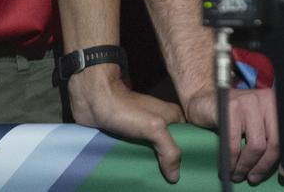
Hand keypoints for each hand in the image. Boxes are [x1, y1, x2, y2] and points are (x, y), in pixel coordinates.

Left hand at [68, 70, 183, 183]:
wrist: (91, 99)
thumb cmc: (125, 109)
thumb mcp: (153, 127)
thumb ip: (169, 150)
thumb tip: (175, 177)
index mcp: (173, 117)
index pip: (190, 141)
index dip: (191, 156)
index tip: (192, 174)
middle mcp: (161, 123)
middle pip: (171, 149)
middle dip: (172, 166)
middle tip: (172, 184)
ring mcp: (143, 131)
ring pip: (154, 153)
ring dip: (154, 166)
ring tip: (158, 184)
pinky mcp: (128, 137)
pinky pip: (138, 153)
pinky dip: (139, 163)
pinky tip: (142, 175)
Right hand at [182, 85, 278, 184]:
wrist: (203, 98)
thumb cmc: (231, 115)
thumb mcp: (255, 122)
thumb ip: (268, 137)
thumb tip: (282, 169)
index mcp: (276, 104)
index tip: (282, 174)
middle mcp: (267, 101)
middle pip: (274, 143)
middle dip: (263, 166)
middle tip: (253, 178)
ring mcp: (249, 102)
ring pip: (256, 146)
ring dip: (245, 166)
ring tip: (237, 175)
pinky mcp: (231, 108)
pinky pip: (234, 144)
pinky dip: (231, 161)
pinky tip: (227, 168)